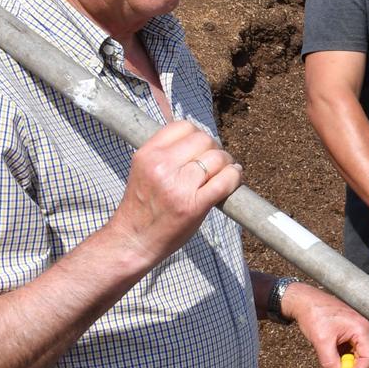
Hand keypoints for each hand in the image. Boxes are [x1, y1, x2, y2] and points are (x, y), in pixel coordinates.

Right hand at [104, 119, 240, 271]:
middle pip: (204, 140)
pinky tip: (233, 179)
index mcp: (147, 155)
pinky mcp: (194, 206)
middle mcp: (161, 166)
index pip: (183, 127)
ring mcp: (178, 186)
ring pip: (218, 158)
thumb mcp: (145, 171)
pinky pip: (225, 181)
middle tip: (216, 162)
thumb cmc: (142, 207)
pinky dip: (235, 178)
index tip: (202, 148)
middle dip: (215, 149)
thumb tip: (203, 140)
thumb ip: (167, 155)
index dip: (198, 135)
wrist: (133, 240)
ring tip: (225, 172)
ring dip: (228, 163)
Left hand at [279, 282, 368, 367]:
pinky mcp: (351, 329)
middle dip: (351, 366)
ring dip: (345, 360)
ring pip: (357, 352)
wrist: (305, 300)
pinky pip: (352, 346)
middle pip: (365, 355)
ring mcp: (358, 327)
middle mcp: (363, 327)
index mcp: (361, 328)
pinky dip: (342, 353)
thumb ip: (329, 363)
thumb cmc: (314, 315)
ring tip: (330, 358)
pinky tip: (330, 351)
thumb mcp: (321, 342)